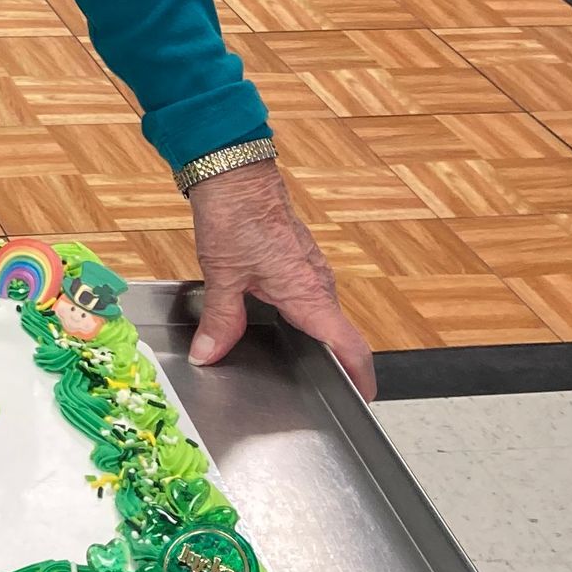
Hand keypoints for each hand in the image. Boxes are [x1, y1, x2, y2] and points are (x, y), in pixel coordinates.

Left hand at [187, 161, 375, 399]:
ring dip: (315, 339)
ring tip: (296, 368)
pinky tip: (274, 325)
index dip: (359, 376)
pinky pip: (307, 296)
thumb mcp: (223, 275)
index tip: (362, 400)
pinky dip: (300, 316)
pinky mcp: (296, 258)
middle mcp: (318, 282)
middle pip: (336, 335)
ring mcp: (310, 269)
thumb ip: (220, 320)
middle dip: (333, 366)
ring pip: (320, 314)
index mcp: (308, 292)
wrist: (234, 170)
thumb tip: (209, 355)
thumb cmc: (236, 214)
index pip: (349, 344)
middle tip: (317, 395)